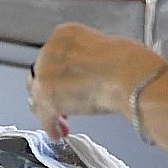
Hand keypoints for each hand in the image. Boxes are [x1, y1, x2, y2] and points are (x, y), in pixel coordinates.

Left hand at [28, 22, 166, 140]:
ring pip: (38, 97)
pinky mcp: (47, 97)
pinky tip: (59, 133)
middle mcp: (50, 51)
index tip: (65, 84)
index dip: (58, 75)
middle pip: (40, 77)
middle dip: (51, 92)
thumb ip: (85, 59)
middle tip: (62, 105)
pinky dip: (51, 127)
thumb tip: (84, 74)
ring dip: (49, 111)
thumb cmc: (129, 63)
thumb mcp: (103, 49)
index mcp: (64, 34)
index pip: (50, 57)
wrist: (129, 77)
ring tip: (62, 123)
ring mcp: (45, 74)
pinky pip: (45, 117)